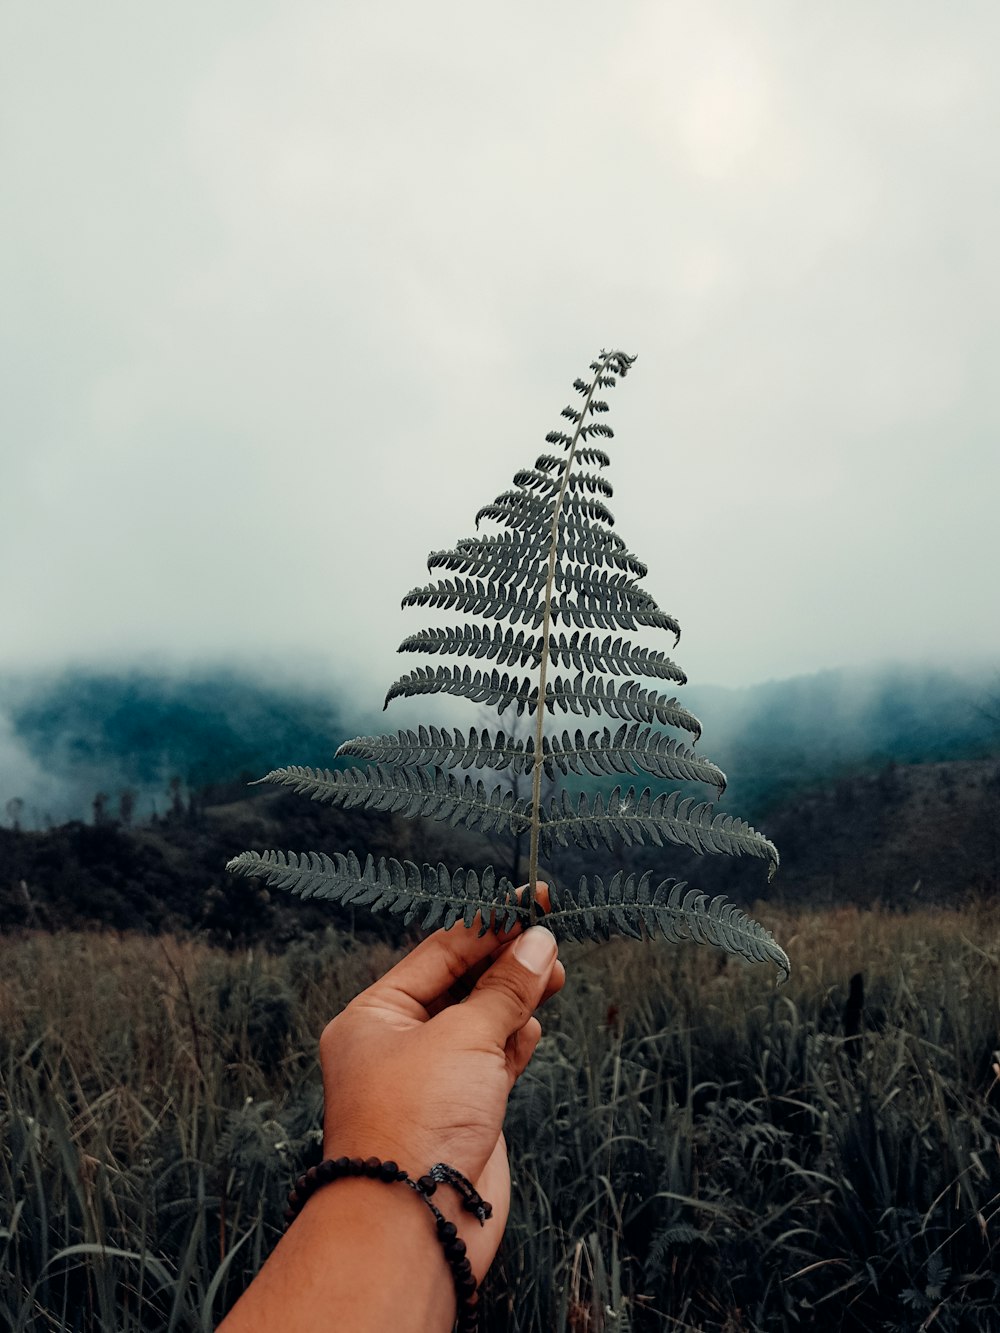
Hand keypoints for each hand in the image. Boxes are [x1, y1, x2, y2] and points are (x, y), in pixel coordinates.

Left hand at [318, 885, 564, 1279]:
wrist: (414, 1224)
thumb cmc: (417, 1122)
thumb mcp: (464, 1037)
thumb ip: (505, 988)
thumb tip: (538, 941)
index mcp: (374, 1017)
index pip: (437, 953)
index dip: (487, 925)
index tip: (530, 902)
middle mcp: (398, 1045)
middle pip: (459, 985)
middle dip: (505, 962)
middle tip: (549, 938)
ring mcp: (431, 1080)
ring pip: (480, 1023)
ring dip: (515, 998)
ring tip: (552, 974)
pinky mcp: (462, 1113)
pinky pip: (492, 1062)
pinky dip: (515, 1041)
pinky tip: (533, 1024)